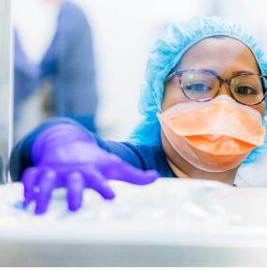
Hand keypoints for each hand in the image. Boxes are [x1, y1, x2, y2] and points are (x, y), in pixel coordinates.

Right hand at [22, 124, 158, 214]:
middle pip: (74, 179)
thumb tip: (155, 178)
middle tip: (76, 206)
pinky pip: (31, 175)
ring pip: (49, 178)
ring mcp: (56, 169)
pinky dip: (27, 185)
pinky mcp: (41, 170)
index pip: (99, 178)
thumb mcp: (114, 166)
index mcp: (92, 170)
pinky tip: (27, 198)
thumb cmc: (95, 161)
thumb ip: (134, 175)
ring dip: (45, 191)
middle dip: (75, 191)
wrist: (69, 142)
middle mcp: (74, 170)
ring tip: (40, 208)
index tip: (110, 196)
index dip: (104, 186)